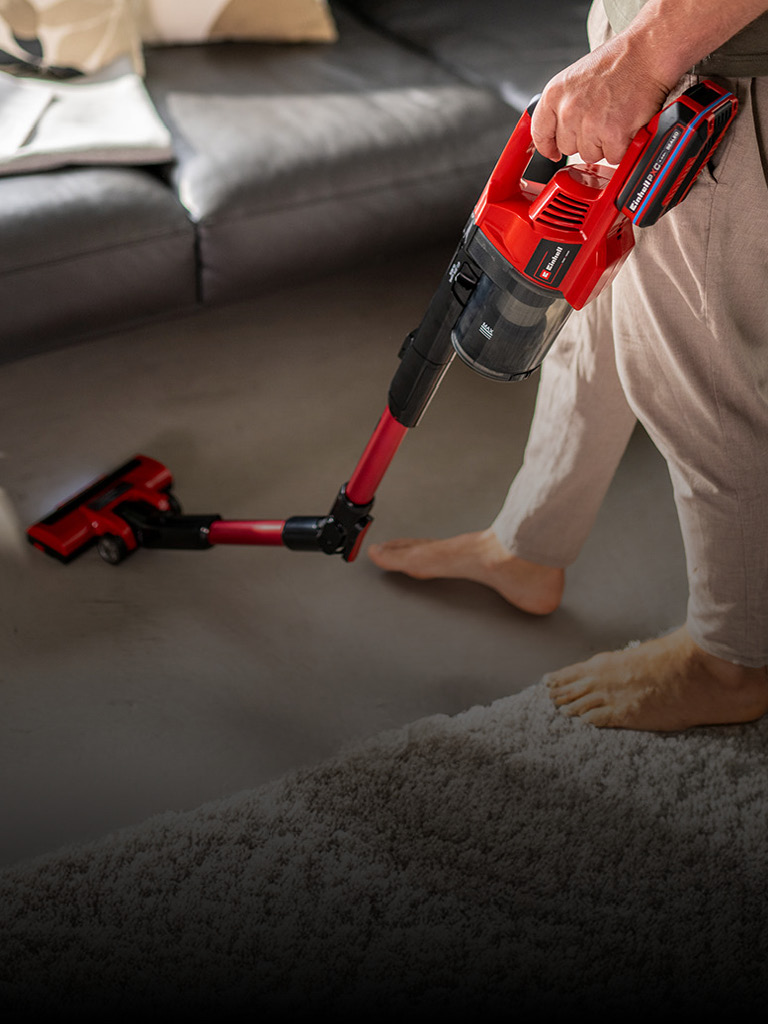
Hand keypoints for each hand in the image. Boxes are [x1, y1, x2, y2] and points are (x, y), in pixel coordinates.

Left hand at [531, 35, 670, 164]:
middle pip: (568, 148)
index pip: (540, 133)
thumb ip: (561, 106)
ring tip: (615, 118)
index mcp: (555, 94)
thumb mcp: (575, 78)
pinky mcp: (613, 134)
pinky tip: (627, 125)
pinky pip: (613, 157)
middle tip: (601, 118)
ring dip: (604, 144)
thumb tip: (555, 136)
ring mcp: (590, 124)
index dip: (548, 146)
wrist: (646, 52)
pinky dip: (623, 146)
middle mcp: (569, 110)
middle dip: (584, 139)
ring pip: (590, 155)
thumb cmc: (617, 62)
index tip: (553, 152)